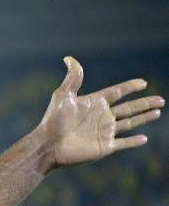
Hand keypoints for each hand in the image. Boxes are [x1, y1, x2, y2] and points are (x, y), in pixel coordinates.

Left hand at [37, 56, 160, 168]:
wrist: (47, 145)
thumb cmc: (53, 120)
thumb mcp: (63, 95)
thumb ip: (73, 78)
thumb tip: (69, 58)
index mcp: (94, 103)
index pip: (117, 92)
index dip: (130, 87)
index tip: (143, 83)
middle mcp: (101, 116)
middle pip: (129, 108)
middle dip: (145, 103)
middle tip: (161, 99)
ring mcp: (104, 132)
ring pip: (130, 123)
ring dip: (144, 118)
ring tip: (158, 111)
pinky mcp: (104, 147)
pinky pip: (123, 143)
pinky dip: (134, 142)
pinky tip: (144, 138)